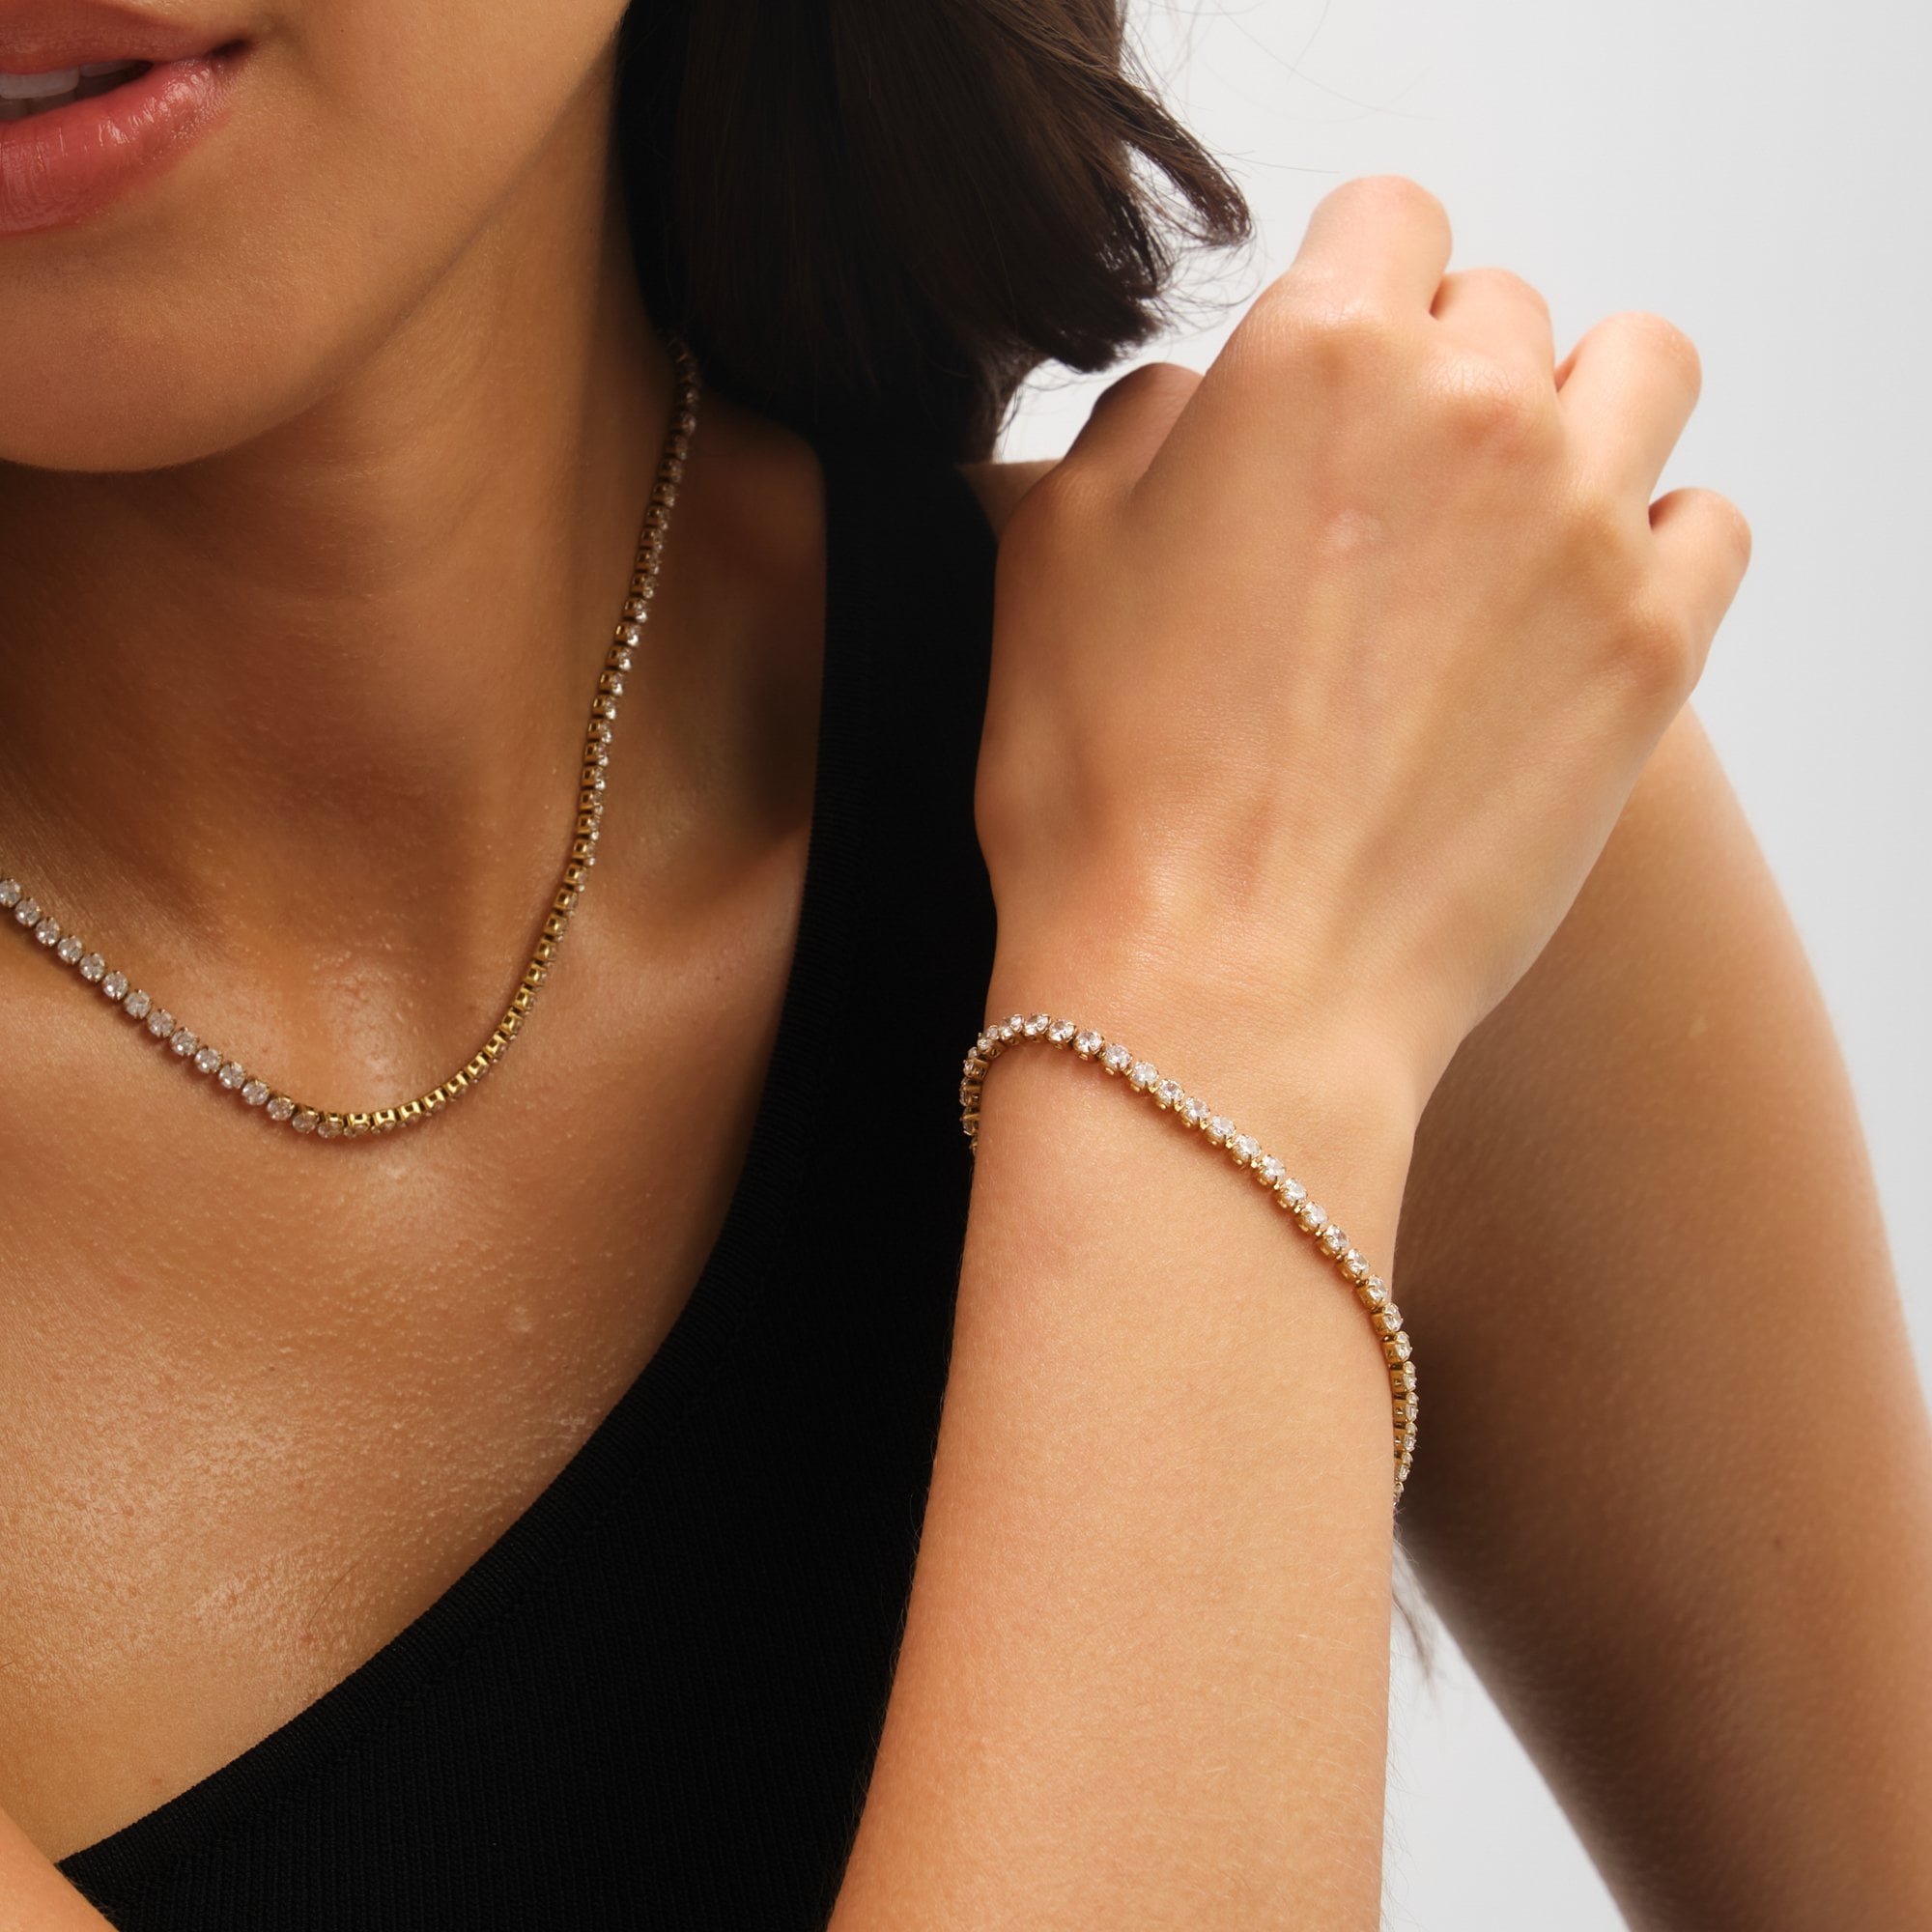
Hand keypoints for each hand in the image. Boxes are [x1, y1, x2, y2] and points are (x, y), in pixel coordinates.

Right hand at [975, 175, 1750, 1117]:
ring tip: (1502, 522)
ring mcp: (1582, 528)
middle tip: (1380, 498)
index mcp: (1316, 359)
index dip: (1347, 287)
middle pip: (1502, 307)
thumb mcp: (1047, 559)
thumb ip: (1140, 423)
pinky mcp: (1653, 651)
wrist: (1218, 997)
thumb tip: (1206, 397)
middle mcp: (1473, 409)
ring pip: (1640, 373)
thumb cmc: (1105, 794)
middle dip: (1440, 373)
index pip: (1387, 219)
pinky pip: (1708, 523)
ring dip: (1572, 417)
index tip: (1329, 368)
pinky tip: (1570, 606)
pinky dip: (1652, 540)